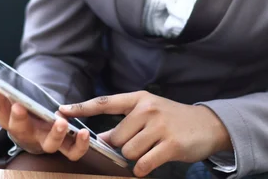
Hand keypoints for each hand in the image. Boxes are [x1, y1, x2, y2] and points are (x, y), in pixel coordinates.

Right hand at [0, 65, 89, 160]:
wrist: (38, 134)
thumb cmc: (20, 112)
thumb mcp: (5, 97)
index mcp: (9, 119)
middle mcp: (26, 133)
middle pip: (19, 129)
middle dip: (18, 118)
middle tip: (19, 106)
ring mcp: (45, 141)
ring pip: (49, 144)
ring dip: (55, 134)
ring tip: (61, 122)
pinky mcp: (65, 146)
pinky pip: (73, 152)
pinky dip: (80, 145)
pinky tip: (85, 132)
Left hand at [60, 91, 231, 176]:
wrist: (206, 125)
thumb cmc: (172, 118)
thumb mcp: (150, 112)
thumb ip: (127, 122)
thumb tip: (102, 138)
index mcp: (139, 98)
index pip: (105, 102)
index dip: (82, 108)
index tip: (61, 110)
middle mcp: (147, 109)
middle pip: (116, 138)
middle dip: (123, 147)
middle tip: (142, 143)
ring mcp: (159, 126)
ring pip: (128, 153)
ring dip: (135, 158)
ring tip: (151, 149)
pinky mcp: (169, 145)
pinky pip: (142, 165)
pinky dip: (143, 168)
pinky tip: (154, 161)